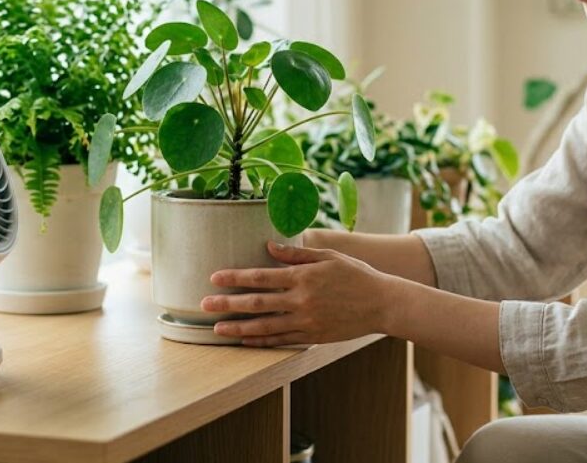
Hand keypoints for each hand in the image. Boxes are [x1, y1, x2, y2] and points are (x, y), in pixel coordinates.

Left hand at [203, 240, 393, 346]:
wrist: (382, 304)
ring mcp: (306, 322)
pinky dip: (261, 341)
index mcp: (303, 277)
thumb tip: (268, 246)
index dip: (235, 277)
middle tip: (204, 305)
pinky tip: (245, 339)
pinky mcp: (313, 337)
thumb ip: (297, 253)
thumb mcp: (329, 257)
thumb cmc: (355, 275)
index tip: (214, 277)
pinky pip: (281, 341)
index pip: (261, 277)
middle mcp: (301, 301)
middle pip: (256, 303)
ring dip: (237, 327)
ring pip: (264, 326)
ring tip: (216, 328)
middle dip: (227, 304)